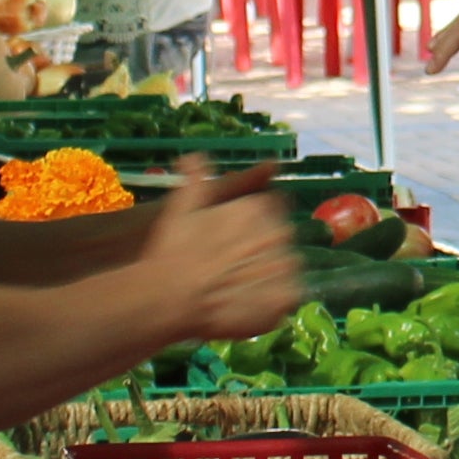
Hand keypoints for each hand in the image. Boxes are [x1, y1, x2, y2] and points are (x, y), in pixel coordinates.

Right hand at [142, 158, 301, 348]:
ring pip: (287, 264)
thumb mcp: (181, 206)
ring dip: (269, 271)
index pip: (275, 205)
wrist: (170, 298)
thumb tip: (196, 155)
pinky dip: (272, 299)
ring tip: (237, 285)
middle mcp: (278, 232)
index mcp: (258, 206)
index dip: (256, 220)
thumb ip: (196, 177)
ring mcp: (286, 266)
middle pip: (281, 235)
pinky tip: (247, 303)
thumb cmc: (172, 251)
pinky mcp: (286, 298)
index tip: (237, 235)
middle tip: (233, 263)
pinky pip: (289, 295)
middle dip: (263, 245)